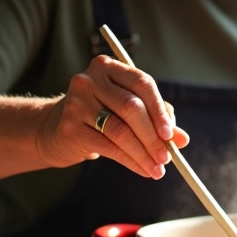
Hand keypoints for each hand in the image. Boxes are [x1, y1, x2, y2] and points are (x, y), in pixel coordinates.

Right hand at [37, 54, 188, 177]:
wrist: (55, 130)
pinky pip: (108, 147)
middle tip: (167, 157)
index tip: (171, 134)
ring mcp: (76, 103)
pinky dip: (130, 161)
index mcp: (108, 67)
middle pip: (131, 107)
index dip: (159, 110)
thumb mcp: (127, 110)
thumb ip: (156, 119)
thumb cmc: (100, 116)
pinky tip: (142, 170)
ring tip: (157, 169)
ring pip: (120, 130)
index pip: (142, 83)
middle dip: (153, 136)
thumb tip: (182, 139)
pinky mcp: (70, 127)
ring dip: (143, 153)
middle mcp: (89, 80)